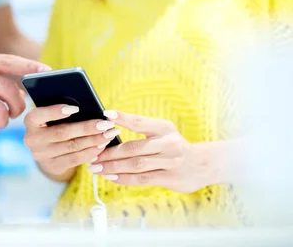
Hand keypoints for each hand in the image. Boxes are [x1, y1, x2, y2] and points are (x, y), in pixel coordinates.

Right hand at [23, 105, 120, 179]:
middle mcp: (32, 139)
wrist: (46, 149)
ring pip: (72, 147)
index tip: (75, 108)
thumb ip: (63, 111)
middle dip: (87, 128)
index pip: (39, 115)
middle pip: (62, 132)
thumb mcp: (52, 116)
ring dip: (93, 140)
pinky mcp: (53, 166)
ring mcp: (41, 155)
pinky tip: (102, 146)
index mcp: (30, 121)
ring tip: (109, 134)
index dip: (56, 112)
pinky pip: (75, 160)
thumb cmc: (53, 124)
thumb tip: (87, 108)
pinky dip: (90, 152)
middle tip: (106, 123)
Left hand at [88, 110, 212, 192]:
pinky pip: (142, 179)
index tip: (105, 114)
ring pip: (136, 165)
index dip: (122, 118)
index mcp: (164, 128)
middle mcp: (169, 143)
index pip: (140, 122)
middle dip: (110, 153)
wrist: (202, 164)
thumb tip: (108, 125)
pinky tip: (111, 177)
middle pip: (133, 148)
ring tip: (96, 168)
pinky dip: (124, 178)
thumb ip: (141, 129)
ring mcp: (170, 162)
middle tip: (92, 155)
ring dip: (113, 167)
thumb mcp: (162, 132)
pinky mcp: (170, 178)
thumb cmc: (172, 145)